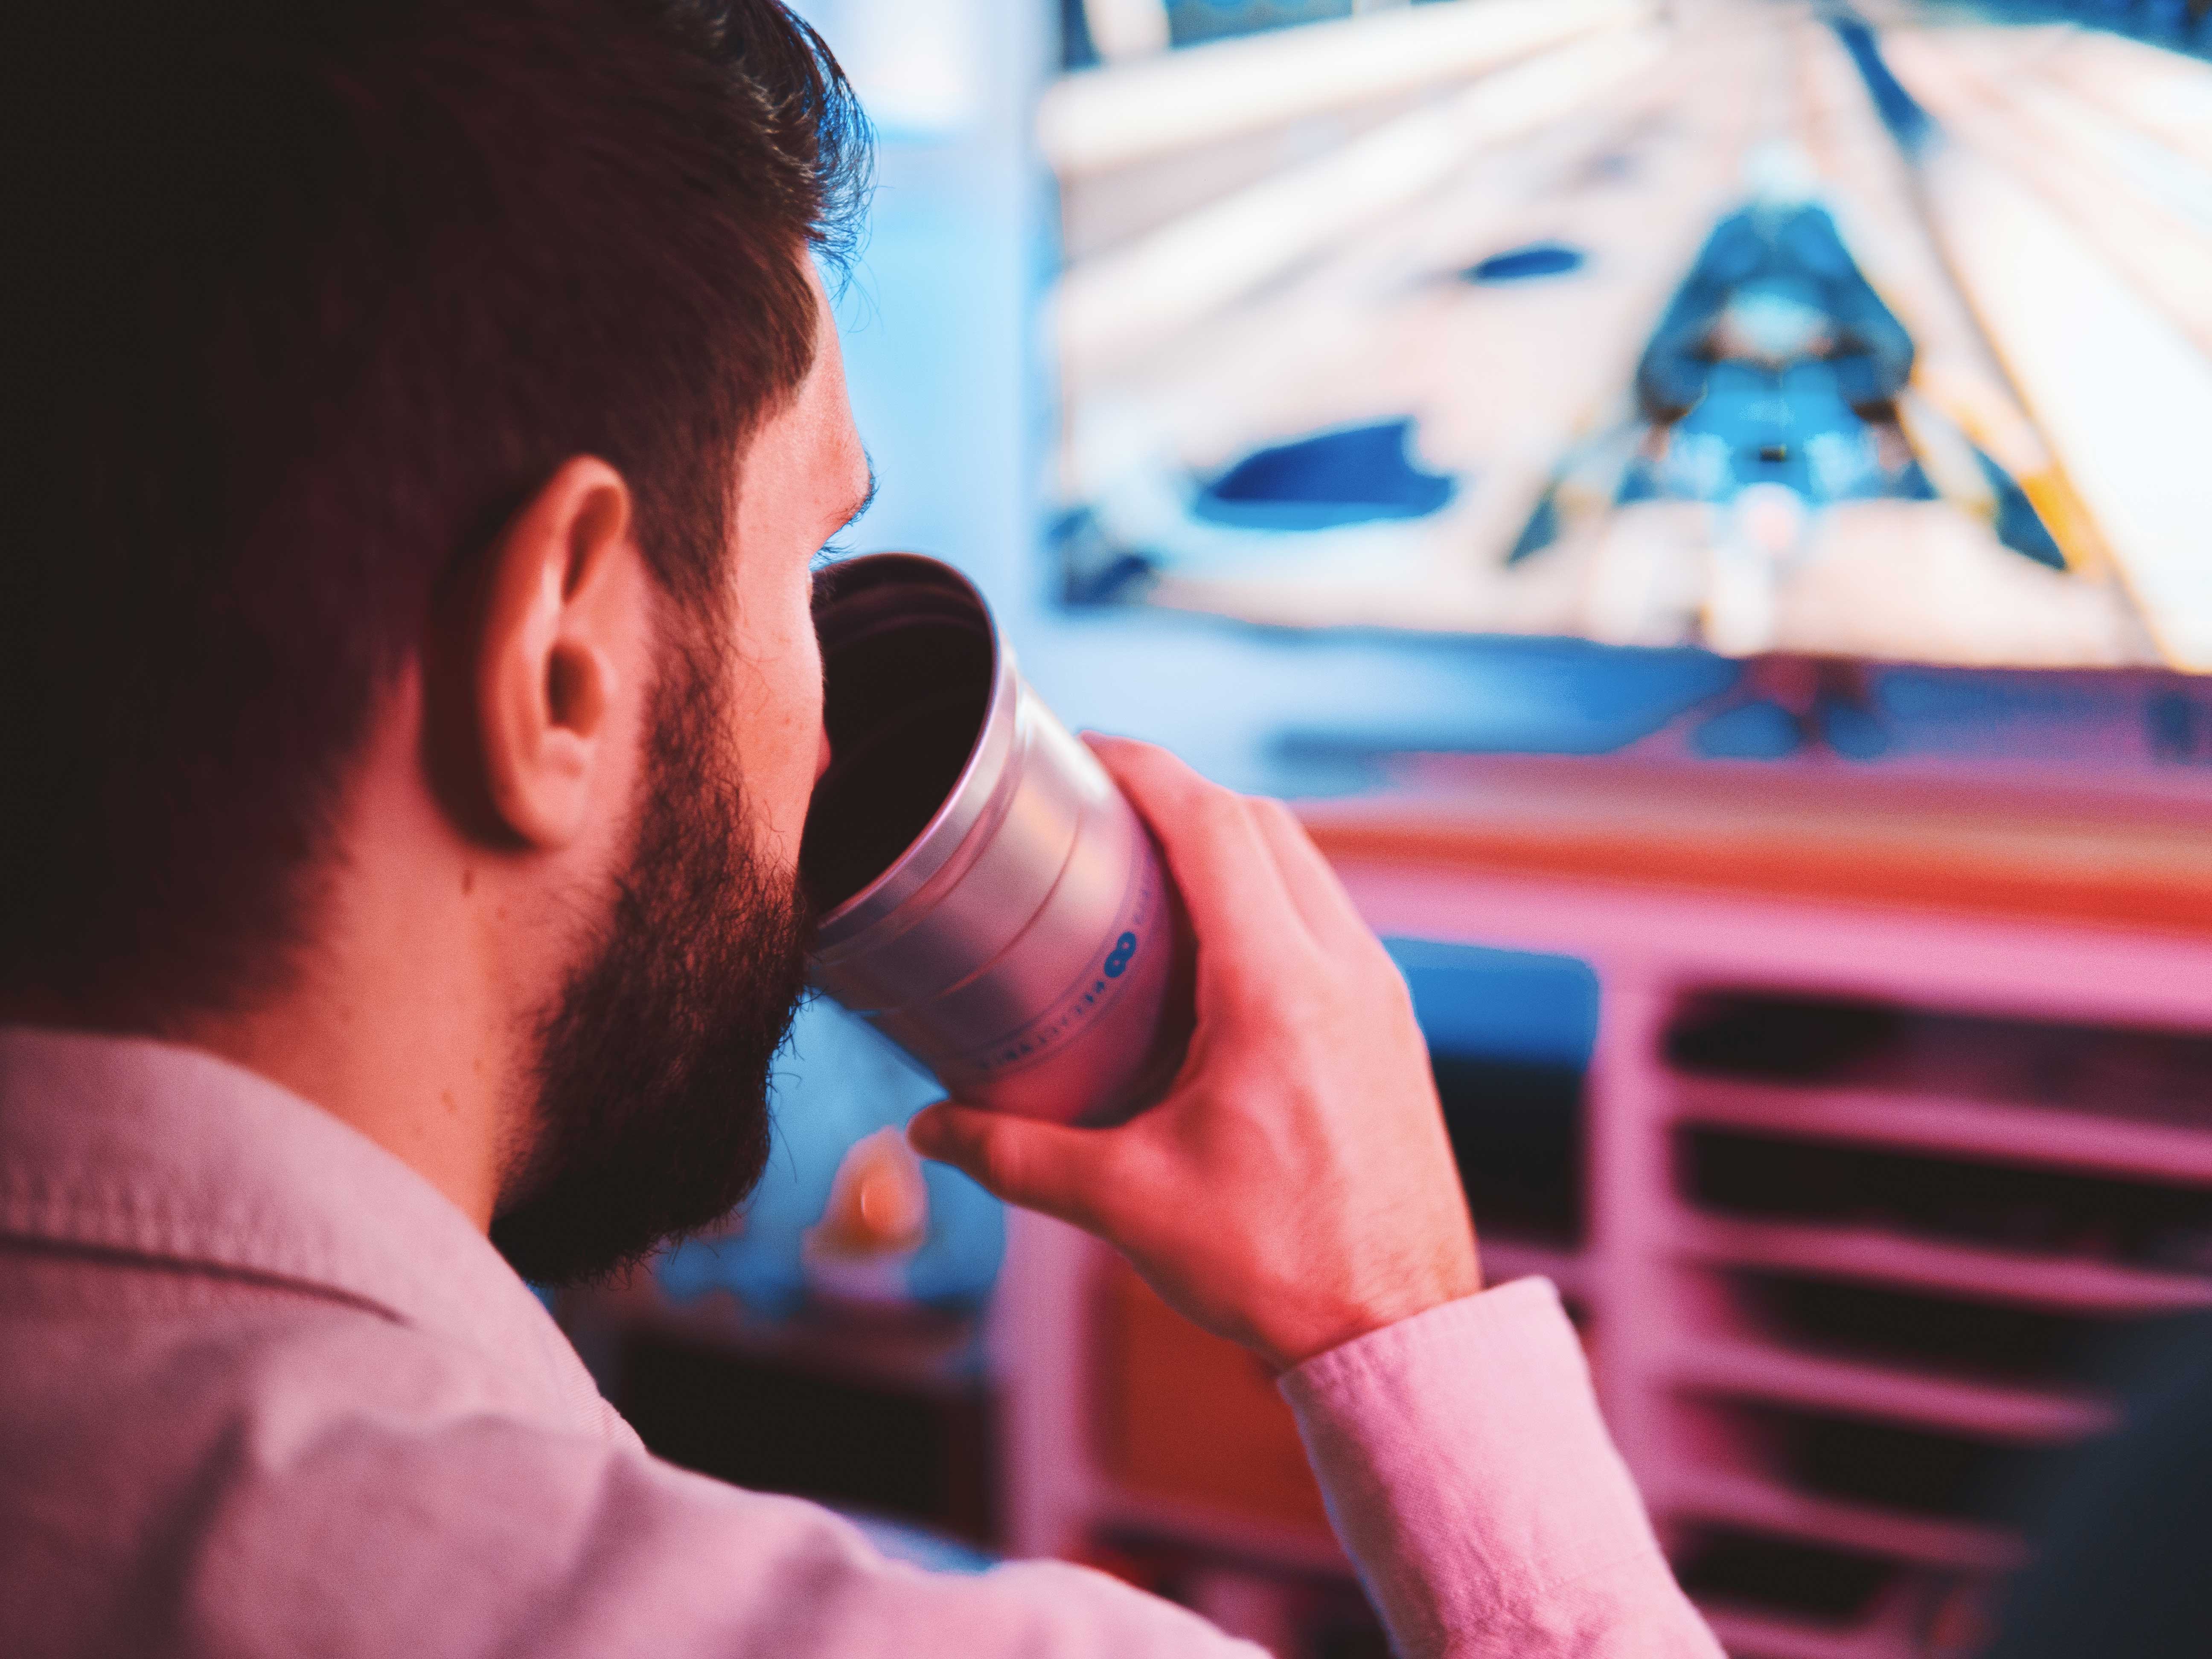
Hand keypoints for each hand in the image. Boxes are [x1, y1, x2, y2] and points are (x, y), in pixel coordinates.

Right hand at [907, 736, 1480, 1372]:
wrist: (1399, 1329)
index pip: (1213, 826)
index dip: (1144, 770)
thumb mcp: (1129, 1205)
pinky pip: (1327, 917)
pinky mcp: (1390, 1025)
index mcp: (1279, 990)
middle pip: (1262, 823)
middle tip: (1100, 807)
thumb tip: (930, 1129)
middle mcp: (1343, 970)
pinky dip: (1268, 894)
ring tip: (1148, 865)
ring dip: (1229, 842)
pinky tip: (1212, 948)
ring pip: (1305, 865)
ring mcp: (1379, 994)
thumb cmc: (1279, 1266)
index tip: (1085, 751)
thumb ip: (1018, 1155)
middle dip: (1178, 793)